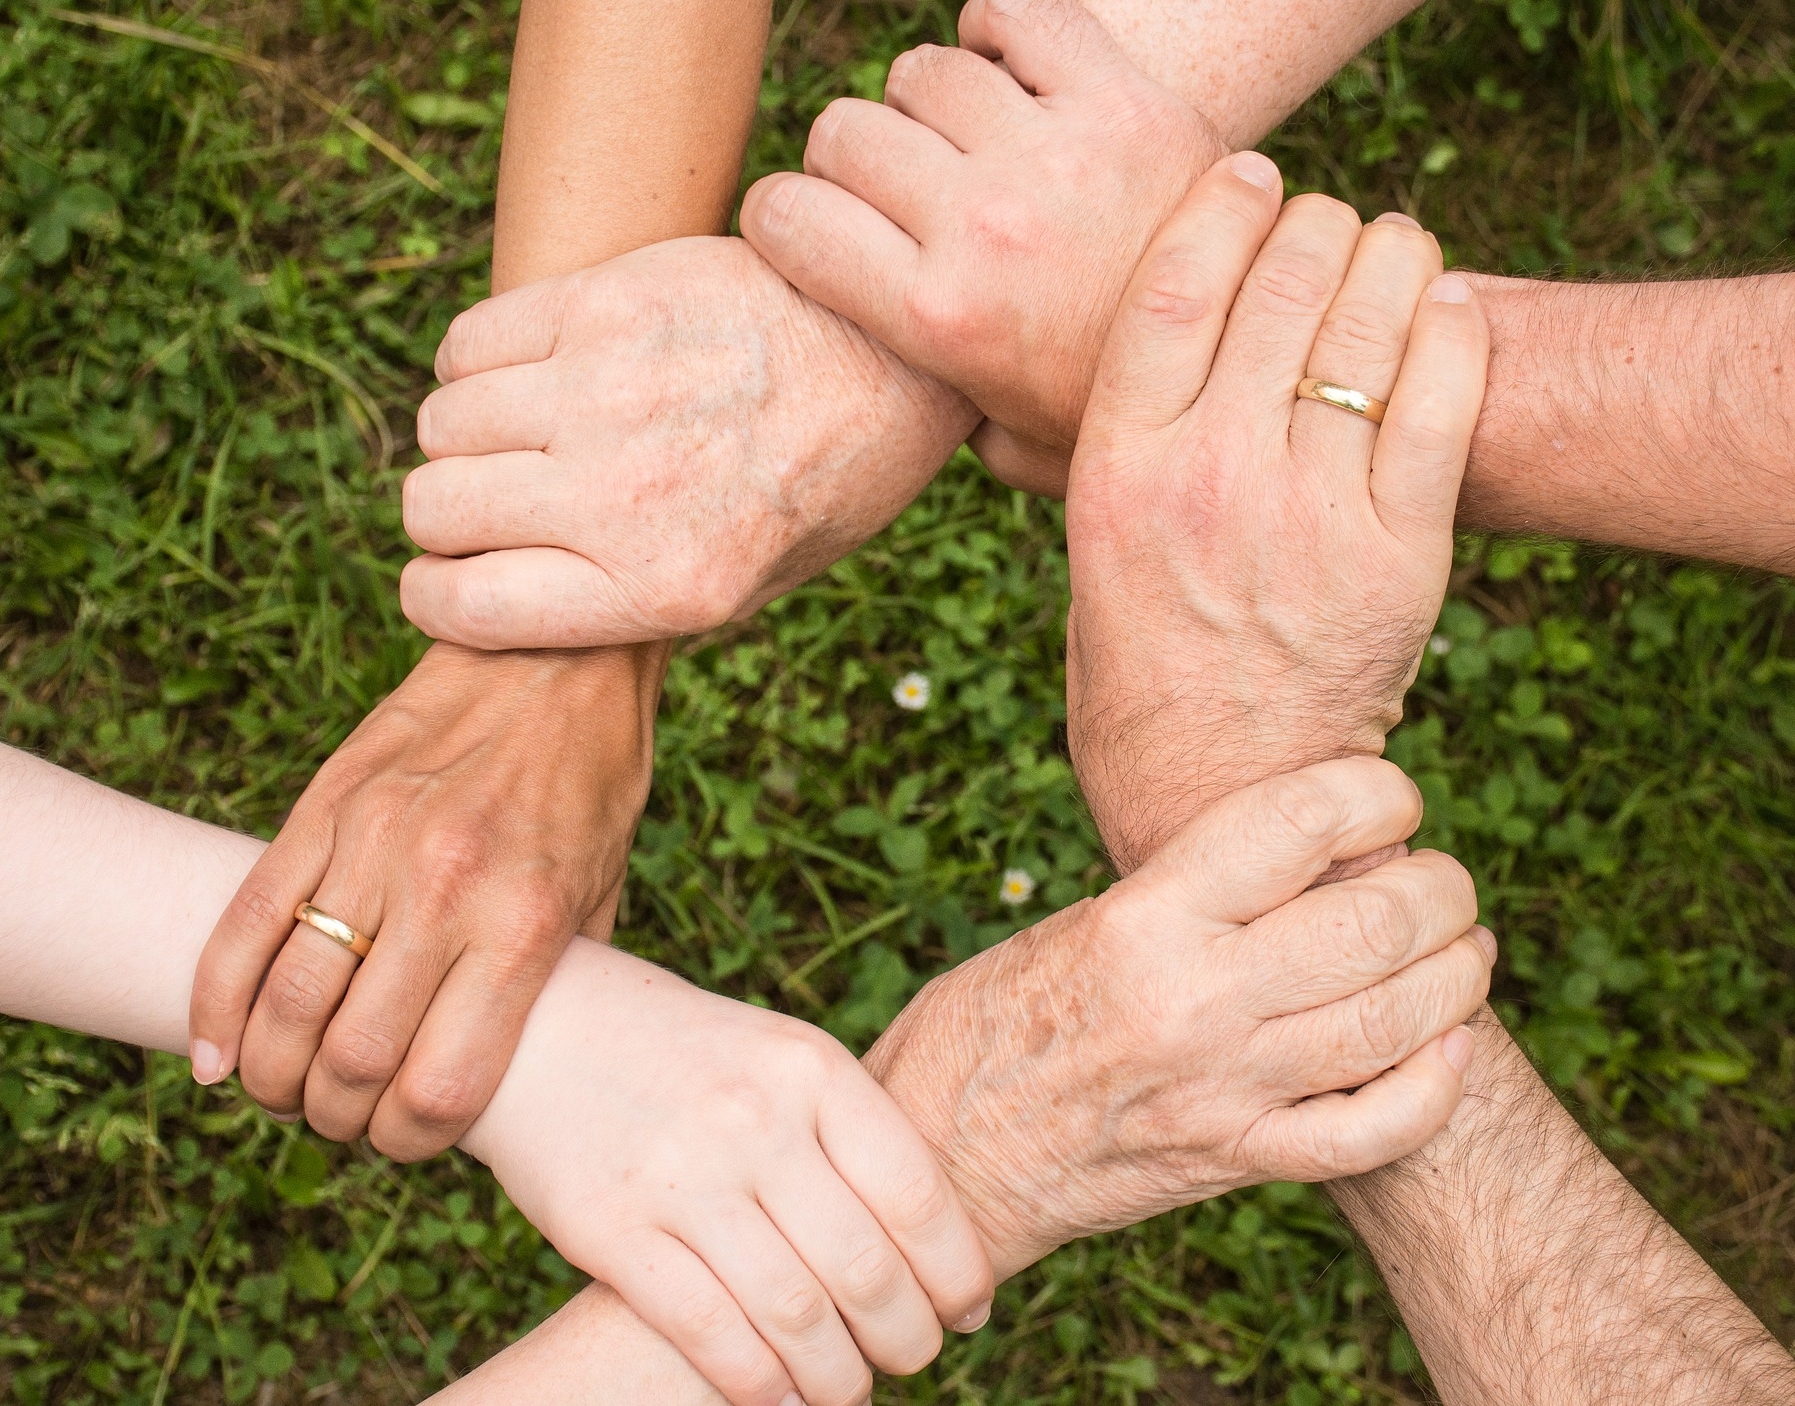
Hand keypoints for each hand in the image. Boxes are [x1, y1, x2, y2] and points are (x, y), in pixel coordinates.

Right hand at [187, 642, 661, 1158]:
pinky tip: (216, 1053)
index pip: (440, 1087)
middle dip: (336, 1118)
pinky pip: (245, 923)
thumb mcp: (604, 892)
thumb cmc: (593, 784)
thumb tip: (519, 1072)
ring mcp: (374, 844)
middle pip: (351, 1060)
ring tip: (284, 1089)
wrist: (558, 655)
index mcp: (524, 924)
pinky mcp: (323, 807)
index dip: (411, 1143)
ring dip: (272, 1074)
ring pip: (286, 1001)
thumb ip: (556, 983)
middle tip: (342, 1119)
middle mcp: (445, 890)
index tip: (407, 1141)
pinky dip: (215, 1003)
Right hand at [398, 236, 977, 648]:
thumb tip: (505, 602)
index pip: (464, 607)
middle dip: (448, 516)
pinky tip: (532, 372)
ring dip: (465, 437)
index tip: (448, 579)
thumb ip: (630, 603)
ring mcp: (609, 392)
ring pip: (442, 424)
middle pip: (435, 509)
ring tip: (524, 433)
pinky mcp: (606, 302)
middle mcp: (626, 496)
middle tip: (496, 502)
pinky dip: (476, 364)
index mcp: (665, 588)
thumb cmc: (824, 482)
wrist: (895, 356)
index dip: (436, 596)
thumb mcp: (751, 586)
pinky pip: (468, 343)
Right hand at [461, 941, 994, 1405]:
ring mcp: (682, 1176)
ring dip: (839, 1377)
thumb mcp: (779, 1056)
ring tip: (850, 1388)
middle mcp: (755, 1119)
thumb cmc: (687, 1052)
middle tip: (914, 1357)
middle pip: (865, 1267)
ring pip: (795, 1315)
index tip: (968, 1310)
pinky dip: (758, 1384)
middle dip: (907, 1336)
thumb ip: (847, 1131)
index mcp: (811, 1068)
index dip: (956, 1269)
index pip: (916, 1193)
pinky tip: (779, 1399)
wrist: (542, 1024)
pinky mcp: (612, 1229)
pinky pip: (708, 1331)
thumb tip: (933, 1239)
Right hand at [741, 0, 1221, 495]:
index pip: (785, 217)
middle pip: (844, 133)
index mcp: (938, 318)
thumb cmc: (1114, 411)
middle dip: (851, 163)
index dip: (781, 218)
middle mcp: (983, 227)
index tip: (808, 229)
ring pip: (922, 72)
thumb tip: (877, 392)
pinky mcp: (1122, 100)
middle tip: (897, 194)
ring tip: (966, 145)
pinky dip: (999, 28)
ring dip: (929, 104)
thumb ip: (932, 412)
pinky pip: (1017, 13)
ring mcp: (1053, 156)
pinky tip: (1009, 72)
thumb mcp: (1007, 446)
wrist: (1256, 362)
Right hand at [867, 757, 1492, 1279]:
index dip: (1376, 793)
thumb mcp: (1075, 924)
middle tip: (1443, 881)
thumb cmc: (992, 1021)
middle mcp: (1192, 999)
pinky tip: (1448, 1049)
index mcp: (1143, 919)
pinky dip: (1434, 1087)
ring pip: (1395, 1021)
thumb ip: (1186, 895)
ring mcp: (1223, 1089)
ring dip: (1457, 976)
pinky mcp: (1235, 1161)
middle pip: (1374, 920)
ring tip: (1464, 949)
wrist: (942, 1158)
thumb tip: (1304, 858)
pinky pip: (1372, 1132)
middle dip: (1440, 888)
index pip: (1298, 822)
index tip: (1392, 797)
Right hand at [1062, 156, 1488, 871]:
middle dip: (1313, 224)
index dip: (1221, 205)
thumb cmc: (1139, 677)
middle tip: (1326, 225)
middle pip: (1280, 282)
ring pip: (1369, 323)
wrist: (1220, 798)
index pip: (1173, 285)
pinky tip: (1445, 307)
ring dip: (1390, 257)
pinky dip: (1453, 330)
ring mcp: (1310, 515)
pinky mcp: (1399, 556)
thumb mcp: (1085, 558)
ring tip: (1391, 250)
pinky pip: (1444, 400)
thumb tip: (1104, 360)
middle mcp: (1210, 479)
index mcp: (1117, 473)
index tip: (1249, 175)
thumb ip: (1099, 457)